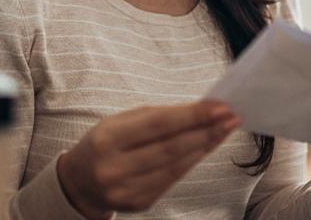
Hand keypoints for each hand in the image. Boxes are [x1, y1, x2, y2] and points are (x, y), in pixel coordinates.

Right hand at [57, 100, 240, 217]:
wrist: (79, 182)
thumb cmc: (104, 143)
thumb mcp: (119, 122)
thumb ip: (156, 116)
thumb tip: (199, 111)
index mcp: (107, 139)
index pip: (158, 124)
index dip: (192, 115)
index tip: (219, 106)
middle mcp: (114, 168)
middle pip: (171, 148)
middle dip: (205, 131)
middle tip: (231, 117)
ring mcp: (126, 190)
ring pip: (175, 166)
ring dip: (204, 146)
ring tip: (224, 130)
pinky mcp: (138, 204)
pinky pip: (172, 181)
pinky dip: (191, 162)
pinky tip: (205, 148)